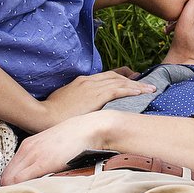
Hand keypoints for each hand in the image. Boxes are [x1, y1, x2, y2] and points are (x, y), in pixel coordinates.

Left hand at [0, 113, 116, 185]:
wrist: (89, 129)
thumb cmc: (74, 140)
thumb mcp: (51, 146)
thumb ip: (40, 158)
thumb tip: (34, 176)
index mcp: (28, 146)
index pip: (8, 170)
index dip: (10, 184)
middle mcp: (27, 149)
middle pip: (6, 176)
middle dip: (9, 189)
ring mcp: (33, 155)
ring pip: (10, 179)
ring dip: (15, 190)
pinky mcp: (42, 162)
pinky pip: (20, 180)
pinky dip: (21, 188)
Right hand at [36, 71, 154, 128]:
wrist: (43, 116)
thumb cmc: (51, 114)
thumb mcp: (65, 104)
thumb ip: (76, 103)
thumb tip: (82, 110)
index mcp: (82, 82)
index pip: (106, 76)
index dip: (120, 78)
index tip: (131, 81)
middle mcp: (89, 81)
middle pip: (116, 76)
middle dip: (132, 79)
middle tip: (146, 84)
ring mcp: (92, 86)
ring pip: (120, 81)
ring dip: (137, 85)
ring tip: (150, 89)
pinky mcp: (96, 95)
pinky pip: (119, 90)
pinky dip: (132, 89)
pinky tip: (142, 92)